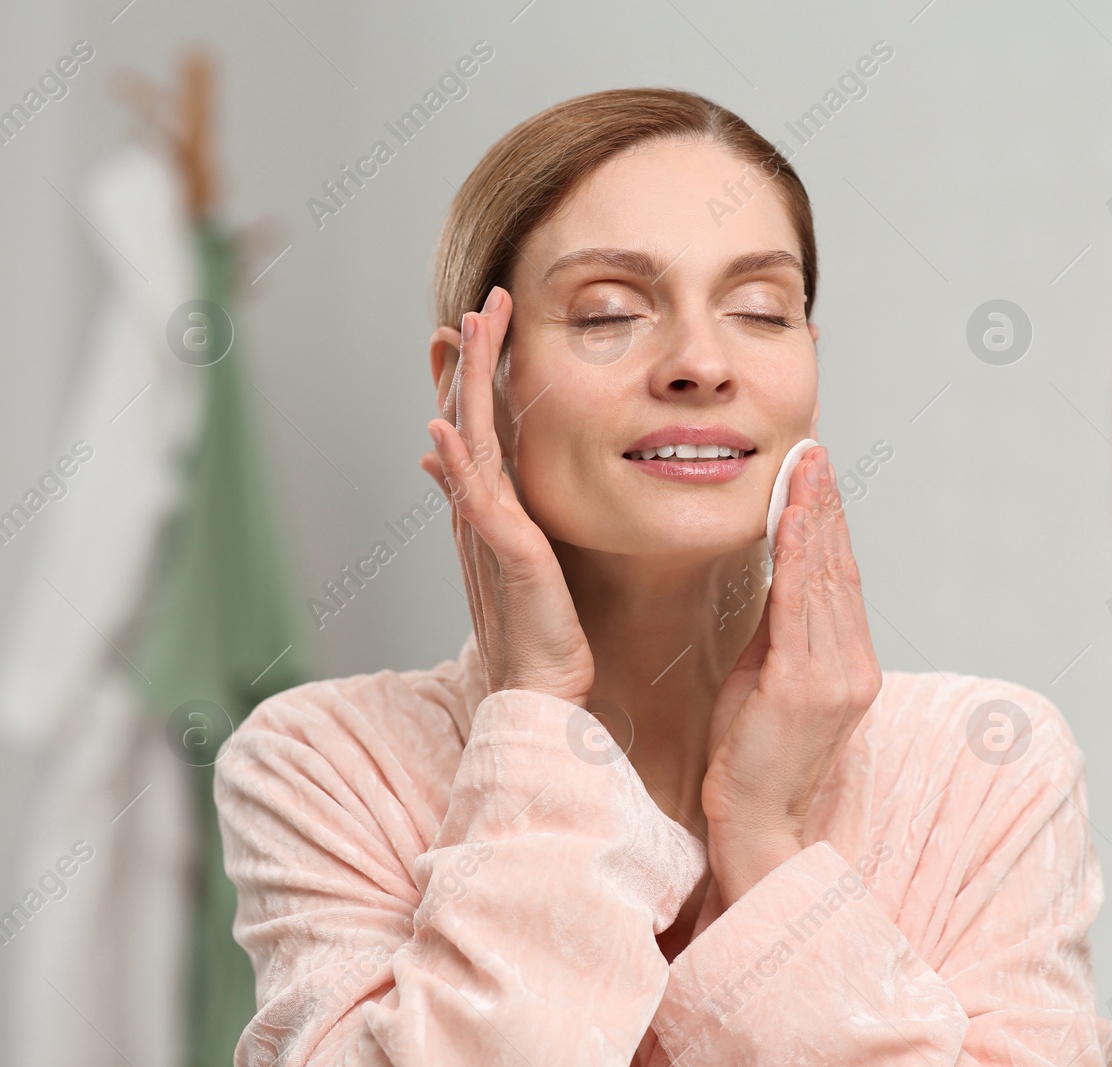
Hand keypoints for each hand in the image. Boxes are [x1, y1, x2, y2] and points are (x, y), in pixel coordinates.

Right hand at [420, 285, 593, 703]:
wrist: (537, 688)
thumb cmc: (537, 627)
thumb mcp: (511, 552)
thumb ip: (482, 503)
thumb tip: (438, 458)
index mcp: (488, 507)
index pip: (475, 426)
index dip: (470, 375)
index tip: (470, 326)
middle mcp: (478, 510)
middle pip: (468, 420)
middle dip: (473, 361)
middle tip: (478, 305)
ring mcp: (486, 530)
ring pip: (470, 444)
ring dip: (467, 386)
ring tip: (466, 333)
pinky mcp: (505, 555)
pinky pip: (477, 501)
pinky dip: (458, 463)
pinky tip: (446, 427)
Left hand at [701, 446, 882, 902]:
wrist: (755, 826)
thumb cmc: (751, 759)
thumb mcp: (765, 680)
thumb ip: (777, 631)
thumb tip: (773, 577)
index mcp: (849, 666)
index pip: (840, 580)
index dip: (830, 523)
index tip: (817, 474)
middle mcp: (853, 666)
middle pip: (839, 569)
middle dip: (825, 504)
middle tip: (814, 449)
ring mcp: (834, 677)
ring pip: (823, 579)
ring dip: (813, 515)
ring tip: (805, 465)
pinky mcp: (805, 687)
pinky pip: (799, 606)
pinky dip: (797, 555)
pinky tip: (791, 516)